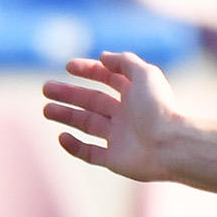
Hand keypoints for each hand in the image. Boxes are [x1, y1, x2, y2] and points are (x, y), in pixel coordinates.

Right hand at [43, 53, 184, 179]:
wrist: (170, 146)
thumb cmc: (159, 108)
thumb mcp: (145, 74)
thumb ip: (124, 62)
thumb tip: (103, 56)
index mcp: (134, 95)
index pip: (108, 79)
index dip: (89, 70)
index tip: (69, 66)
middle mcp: (126, 115)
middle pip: (92, 101)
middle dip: (69, 94)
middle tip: (46, 88)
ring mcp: (120, 138)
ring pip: (87, 125)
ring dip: (66, 116)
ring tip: (46, 110)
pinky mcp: (115, 160)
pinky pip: (91, 153)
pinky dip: (75, 147)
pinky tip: (61, 136)